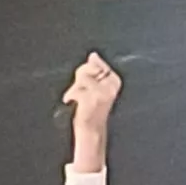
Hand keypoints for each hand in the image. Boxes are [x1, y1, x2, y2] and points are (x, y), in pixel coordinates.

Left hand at [64, 53, 122, 167]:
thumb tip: (93, 55)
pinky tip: (72, 102)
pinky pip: (75, 89)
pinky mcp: (92, 99)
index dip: (87, 70)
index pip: (95, 63)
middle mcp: (112, 86)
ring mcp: (103, 92)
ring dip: (75, 88)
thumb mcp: (95, 84)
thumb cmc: (92, 108)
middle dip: (80, 78)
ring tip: (78, 99)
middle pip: (88, 67)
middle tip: (82, 92)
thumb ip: (94, 69)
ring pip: (81, 77)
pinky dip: (70, 95)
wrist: (91, 129)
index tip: (87, 84)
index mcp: (115, 80)